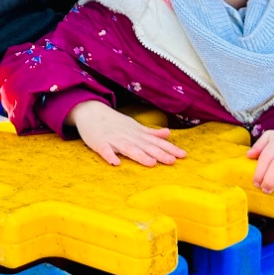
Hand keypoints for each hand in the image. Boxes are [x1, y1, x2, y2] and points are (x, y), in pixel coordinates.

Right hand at [68, 100, 187, 166]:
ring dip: (139, 155)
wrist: (90, 111)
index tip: (183, 155)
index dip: (169, 148)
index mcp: (137, 134)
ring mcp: (114, 140)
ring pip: (128, 148)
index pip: (156, 142)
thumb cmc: (114, 122)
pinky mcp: (99, 143)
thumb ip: (150, 132)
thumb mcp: (134, 125)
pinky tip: (116, 163)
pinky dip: (110, 156)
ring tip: (150, 163)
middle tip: (172, 161)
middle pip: (145, 146)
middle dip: (159, 154)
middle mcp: (128, 137)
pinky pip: (105, 151)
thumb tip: (168, 133)